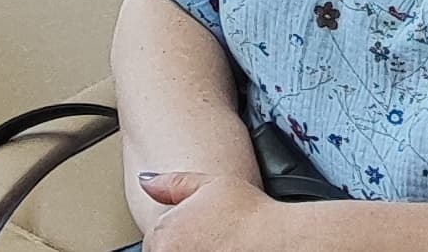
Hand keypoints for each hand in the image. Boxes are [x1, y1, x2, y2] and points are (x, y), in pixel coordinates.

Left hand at [137, 171, 281, 250]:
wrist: (279, 242)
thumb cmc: (250, 215)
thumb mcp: (210, 184)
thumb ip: (172, 183)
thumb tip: (147, 183)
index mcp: (163, 234)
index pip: (155, 241)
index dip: (179, 236)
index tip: (201, 234)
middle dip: (185, 248)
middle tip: (214, 243)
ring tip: (221, 249)